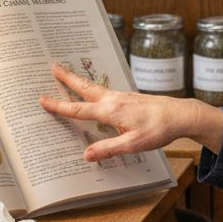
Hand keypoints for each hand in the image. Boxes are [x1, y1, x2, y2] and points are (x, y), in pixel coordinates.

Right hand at [38, 63, 222, 161]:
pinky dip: (93, 88)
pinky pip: (105, 91)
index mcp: (111, 111)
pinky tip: (95, 92)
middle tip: (52, 66)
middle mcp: (114, 100)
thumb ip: (108, 149)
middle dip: (67, 77)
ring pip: (94, 87)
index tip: (43, 99)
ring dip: (79, 81)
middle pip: (84, 87)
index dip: (59, 105)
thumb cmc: (158, 129)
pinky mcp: (129, 97)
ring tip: (66, 74)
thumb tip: (86, 155)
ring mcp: (122, 96)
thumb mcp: (133, 144)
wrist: (180, 115)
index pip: (79, 109)